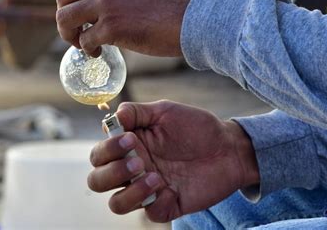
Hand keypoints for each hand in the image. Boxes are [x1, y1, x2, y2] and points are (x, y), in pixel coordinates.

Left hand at [56, 0, 199, 56]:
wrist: (198, 17)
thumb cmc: (177, 5)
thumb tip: (107, 6)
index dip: (83, 4)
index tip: (90, 18)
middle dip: (66, 17)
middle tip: (76, 32)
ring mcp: (107, 3)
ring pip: (65, 18)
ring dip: (68, 34)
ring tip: (81, 44)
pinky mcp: (112, 27)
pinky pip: (85, 40)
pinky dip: (88, 50)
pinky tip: (99, 53)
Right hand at [87, 100, 259, 221]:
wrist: (228, 147)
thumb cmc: (195, 127)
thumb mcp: (164, 112)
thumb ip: (136, 112)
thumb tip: (113, 115)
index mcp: (128, 147)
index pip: (98, 155)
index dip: (107, 150)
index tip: (131, 139)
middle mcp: (132, 169)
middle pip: (97, 182)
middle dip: (112, 173)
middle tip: (140, 162)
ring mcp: (148, 189)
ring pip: (117, 204)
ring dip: (130, 192)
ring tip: (156, 177)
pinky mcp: (167, 205)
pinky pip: (150, 213)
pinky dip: (156, 203)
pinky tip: (172, 189)